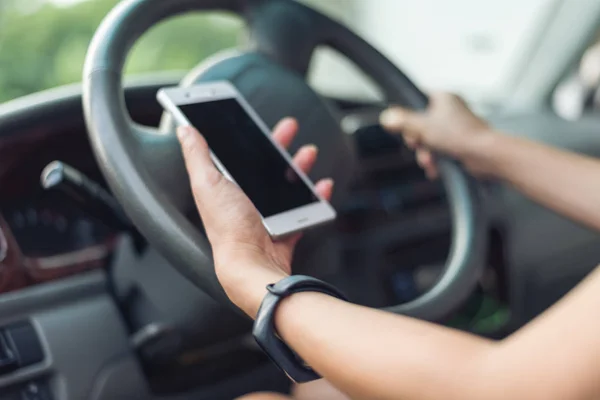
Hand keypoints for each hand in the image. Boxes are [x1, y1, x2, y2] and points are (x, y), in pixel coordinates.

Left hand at [176, 118, 333, 317]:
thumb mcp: (208, 184)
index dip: (246, 135)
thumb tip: (184, 130)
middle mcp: (244, 201)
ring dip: (299, 166)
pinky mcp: (284, 230)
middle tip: (289, 127)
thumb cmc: (229, 228)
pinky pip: (304, 209)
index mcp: (224, 188)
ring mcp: (266, 216)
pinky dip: (315, 197)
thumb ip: (197, 156)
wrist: (252, 265)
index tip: (254, 119)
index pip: (237, 155)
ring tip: (308, 153)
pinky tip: (321, 186)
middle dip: (278, 143)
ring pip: (286, 184)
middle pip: (264, 166)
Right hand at [380, 92, 493, 177]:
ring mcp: (457, 127)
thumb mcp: (422, 127)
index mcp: (444, 99)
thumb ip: (402, 121)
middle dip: (418, 141)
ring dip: (426, 153)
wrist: (485, 156)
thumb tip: (387, 116)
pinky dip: (437, 160)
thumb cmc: (460, 137)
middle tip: (418, 146)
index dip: (408, 114)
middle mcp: (452, 110)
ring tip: (429, 162)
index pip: (419, 99)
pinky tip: (436, 168)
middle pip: (422, 123)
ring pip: (431, 139)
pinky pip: (442, 150)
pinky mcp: (462, 143)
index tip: (404, 126)